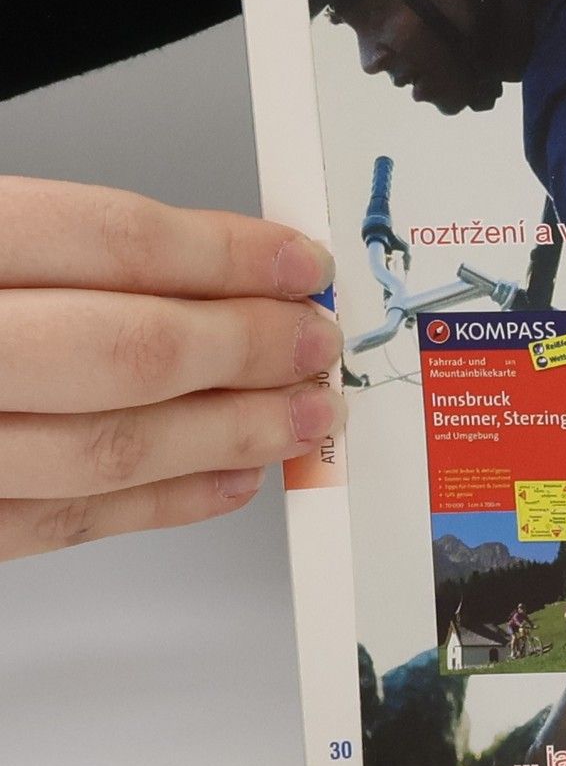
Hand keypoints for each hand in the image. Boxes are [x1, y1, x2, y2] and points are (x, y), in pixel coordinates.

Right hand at [0, 178, 341, 561]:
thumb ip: (51, 243)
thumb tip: (211, 259)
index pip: (109, 241)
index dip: (226, 253)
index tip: (297, 261)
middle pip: (123, 351)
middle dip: (247, 351)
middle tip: (315, 344)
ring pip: (99, 452)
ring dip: (224, 436)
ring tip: (298, 416)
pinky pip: (50, 524)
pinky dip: (154, 506)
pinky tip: (225, 480)